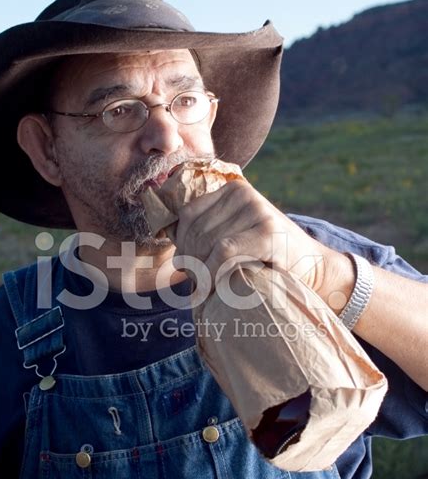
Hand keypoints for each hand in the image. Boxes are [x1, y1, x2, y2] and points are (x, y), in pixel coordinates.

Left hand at [174, 179, 350, 305]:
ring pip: (207, 242)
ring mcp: (257, 210)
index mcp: (232, 189)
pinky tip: (213, 289)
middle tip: (195, 283)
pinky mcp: (266, 232)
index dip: (181, 243)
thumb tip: (167, 236)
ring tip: (204, 288)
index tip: (185, 267)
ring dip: (200, 271)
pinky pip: (224, 252)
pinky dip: (213, 273)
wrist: (313, 268)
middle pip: (196, 229)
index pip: (188, 213)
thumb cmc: (266, 256)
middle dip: (190, 260)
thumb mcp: (235, 234)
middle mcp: (243, 193)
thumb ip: (207, 230)